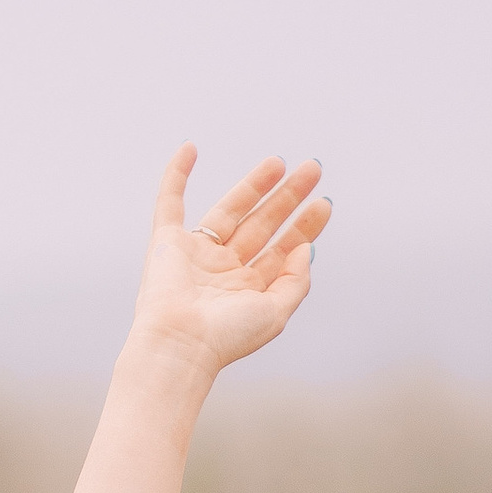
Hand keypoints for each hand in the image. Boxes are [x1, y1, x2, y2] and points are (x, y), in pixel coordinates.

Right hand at [126, 147, 331, 383]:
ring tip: (280, 162)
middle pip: (261, 224)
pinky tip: (190, 149)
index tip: (325, 203)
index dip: (304, 226)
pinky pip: (169, 202)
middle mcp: (224, 270)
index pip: (282, 249)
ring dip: (253, 184)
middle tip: (313, 169)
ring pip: (229, 210)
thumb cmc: (227, 336)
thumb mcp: (276, 313)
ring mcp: (196, 255)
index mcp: (249, 289)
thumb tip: (305, 248)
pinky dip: (176, 175)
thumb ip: (295, 281)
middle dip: (288, 198)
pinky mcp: (166, 243)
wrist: (180, 344)